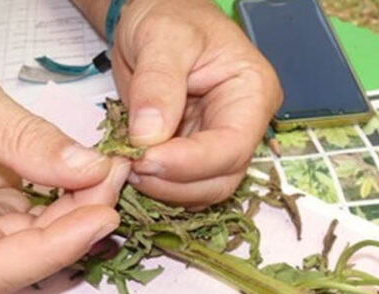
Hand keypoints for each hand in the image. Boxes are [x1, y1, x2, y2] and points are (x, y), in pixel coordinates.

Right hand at [0, 42, 128, 293]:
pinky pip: (31, 228)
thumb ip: (30, 140)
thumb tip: (92, 172)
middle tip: (113, 179)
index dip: (53, 250)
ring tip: (107, 172)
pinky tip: (89, 177)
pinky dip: (65, 207)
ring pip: (31, 250)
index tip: (103, 216)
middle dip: (74, 228)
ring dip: (76, 217)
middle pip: (16, 264)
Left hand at [111, 0, 281, 208]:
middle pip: (221, 178)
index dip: (190, 163)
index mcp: (252, 93)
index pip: (232, 146)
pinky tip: (131, 166)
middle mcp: (242, 125)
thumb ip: (157, 85)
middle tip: (130, 165)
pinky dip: (156, 186)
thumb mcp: (162, 38)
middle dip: (175, 182)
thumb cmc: (169, 16)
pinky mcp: (193, 155)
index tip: (145, 160)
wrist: (157, 18)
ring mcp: (218, 143)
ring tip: (127, 163)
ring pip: (201, 190)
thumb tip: (148, 137)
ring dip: (163, 189)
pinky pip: (180, 186)